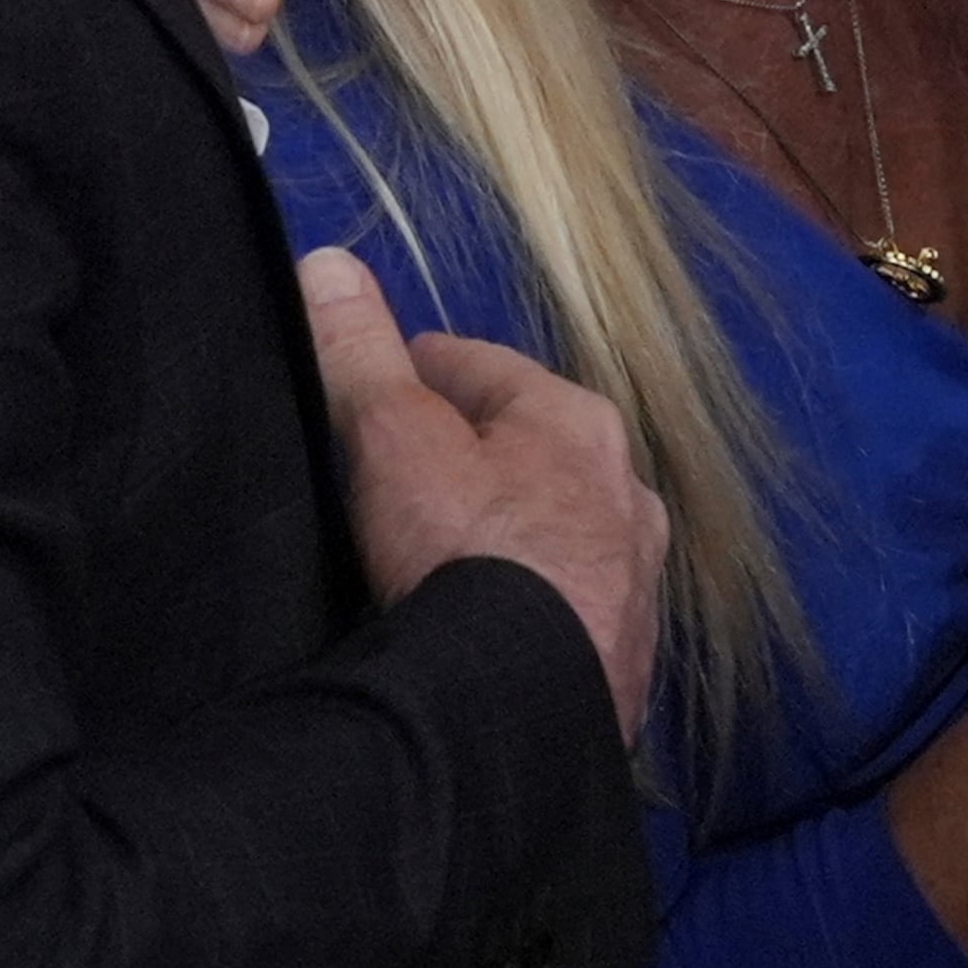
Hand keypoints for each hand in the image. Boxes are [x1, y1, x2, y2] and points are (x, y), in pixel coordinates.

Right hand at [301, 247, 667, 741]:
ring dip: (518, 535)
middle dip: (480, 454)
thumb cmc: (461, 549)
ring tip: (450, 558)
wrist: (517, 705)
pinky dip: (536, 610)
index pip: (485, 370)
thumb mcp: (391, 435)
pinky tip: (495, 634)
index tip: (383, 384)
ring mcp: (637, 583)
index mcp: (578, 423)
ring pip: (565, 533)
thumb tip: (329, 261)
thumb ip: (359, 351)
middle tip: (409, 471)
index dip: (423, 371)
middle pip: (536, 451)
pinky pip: (570, 612)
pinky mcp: (626, 662)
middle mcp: (629, 493)